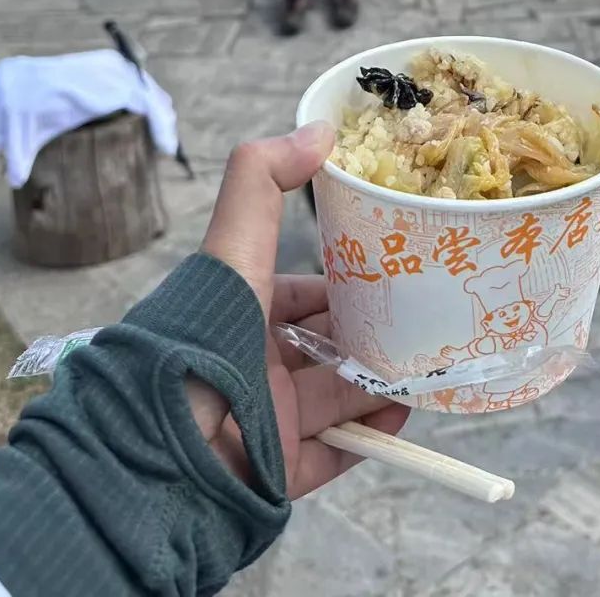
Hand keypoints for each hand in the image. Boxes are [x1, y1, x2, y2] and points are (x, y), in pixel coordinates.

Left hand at [191, 124, 406, 499]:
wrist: (169, 449)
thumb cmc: (203, 336)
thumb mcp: (233, 245)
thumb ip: (264, 180)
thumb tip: (320, 128)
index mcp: (239, 315)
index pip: (298, 292)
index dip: (342, 281)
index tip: (390, 271)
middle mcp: (251, 365)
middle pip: (325, 345)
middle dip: (373, 333)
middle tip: (424, 321)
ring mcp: (264, 421)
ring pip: (337, 399)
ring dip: (383, 384)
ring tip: (429, 367)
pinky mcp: (275, 470)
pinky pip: (334, 454)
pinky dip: (372, 438)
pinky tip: (406, 417)